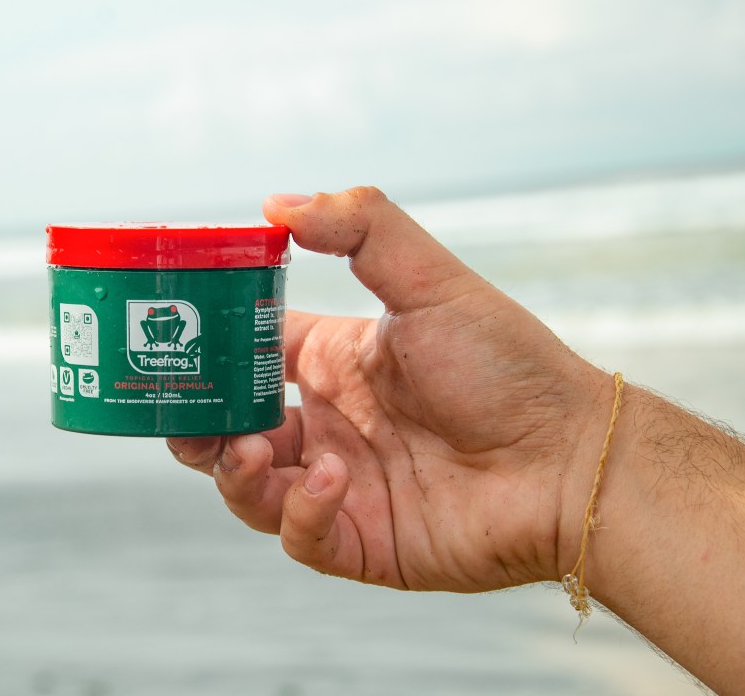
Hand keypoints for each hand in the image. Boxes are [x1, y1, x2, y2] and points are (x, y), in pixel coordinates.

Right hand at [169, 187, 610, 591]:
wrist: (570, 461)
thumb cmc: (507, 367)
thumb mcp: (432, 282)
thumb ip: (362, 230)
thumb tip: (276, 202)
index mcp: (335, 363)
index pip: (251, 352)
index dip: (211, 348)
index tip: (174, 337)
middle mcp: (328, 424)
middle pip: (231, 427)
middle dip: (196, 423)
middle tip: (181, 413)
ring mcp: (339, 486)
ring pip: (248, 488)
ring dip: (233, 470)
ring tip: (250, 448)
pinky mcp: (358, 541)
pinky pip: (298, 535)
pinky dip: (298, 511)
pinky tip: (330, 479)